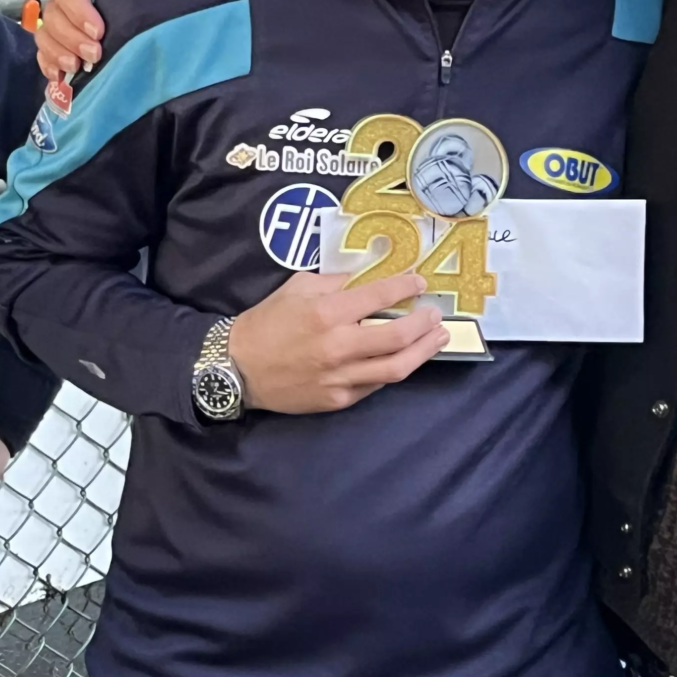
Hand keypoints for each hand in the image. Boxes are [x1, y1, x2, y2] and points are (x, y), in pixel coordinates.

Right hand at [34, 0, 132, 79]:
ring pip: (45, 34)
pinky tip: (61, 78)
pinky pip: (44, 53)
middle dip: (72, 37)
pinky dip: (49, 66)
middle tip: (96, 55)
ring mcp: (61, 20)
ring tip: (78, 68)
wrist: (153, 0)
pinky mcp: (60, 42)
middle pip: (53, 14)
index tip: (99, 30)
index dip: (78, 8)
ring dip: (58, 52)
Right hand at [231, 271, 450, 413]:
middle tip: (436, 315)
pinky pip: (374, 385)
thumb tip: (367, 278)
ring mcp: (339, 377)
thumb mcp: (297, 287)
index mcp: (327, 312)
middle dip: (424, 324)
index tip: (419, 283)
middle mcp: (338, 345)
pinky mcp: (337, 399)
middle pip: (398, 337)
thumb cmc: (267, 321)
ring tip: (439, 339)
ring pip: (396, 368)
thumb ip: (335, 281)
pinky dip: (393, 370)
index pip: (379, 295)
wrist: (238, 367)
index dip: (406, 287)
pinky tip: (404, 359)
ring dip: (424, 352)